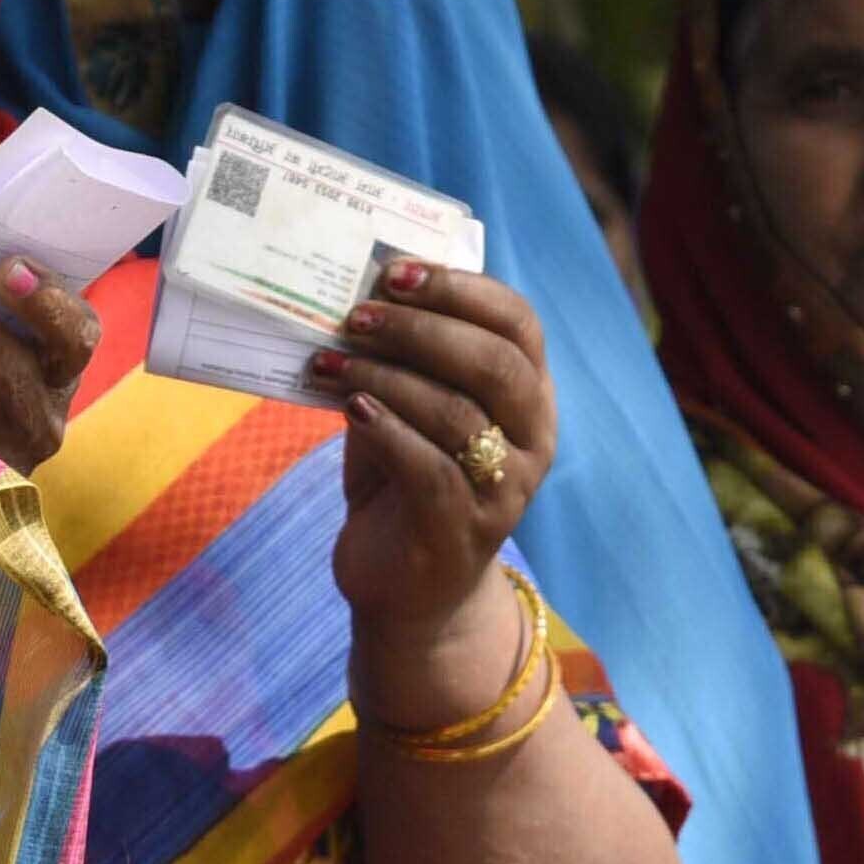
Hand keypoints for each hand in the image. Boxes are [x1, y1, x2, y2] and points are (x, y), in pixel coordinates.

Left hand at [310, 264, 554, 645]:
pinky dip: (386, 431)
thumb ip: (401, 361)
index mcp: (528, 396)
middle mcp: (532, 440)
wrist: (409, 592)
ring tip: (332, 363)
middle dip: (423, 328)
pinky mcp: (463, 529)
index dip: (462, 289)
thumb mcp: (408, 411)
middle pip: (495, 364)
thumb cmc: (404, 485)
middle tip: (358, 314)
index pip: (518, 324)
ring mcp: (504, 489)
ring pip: (457, 413)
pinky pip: (429, 467)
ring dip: (388, 378)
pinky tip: (351, 409)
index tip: (396, 271)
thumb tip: (353, 295)